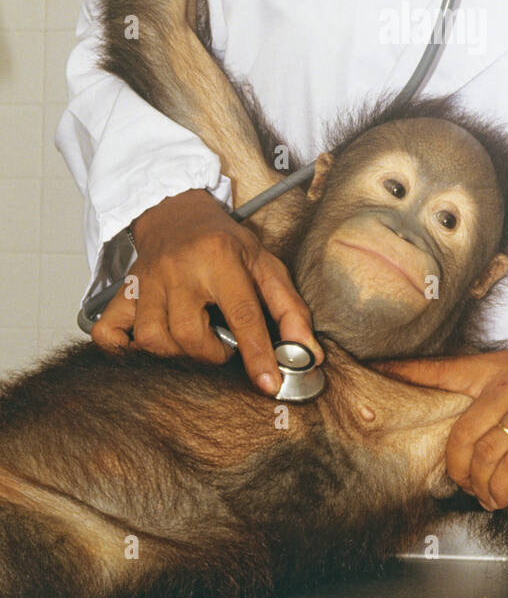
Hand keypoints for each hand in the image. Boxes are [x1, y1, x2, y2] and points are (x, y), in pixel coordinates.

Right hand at [91, 188, 322, 392]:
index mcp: (220, 257)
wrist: (176, 213)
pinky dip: (123, 350)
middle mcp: (178, 269)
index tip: (268, 384)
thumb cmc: (225, 243)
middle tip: (222, 348)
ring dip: (176, 354)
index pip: (241, 313)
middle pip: (188, 333)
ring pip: (151, 338)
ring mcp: (145, 281)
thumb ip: (290, 309)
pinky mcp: (122, 291)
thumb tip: (309, 354)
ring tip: (193, 344)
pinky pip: (108, 332)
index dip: (257, 354)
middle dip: (211, 354)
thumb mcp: (266, 264)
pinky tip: (146, 349)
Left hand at [375, 349, 507, 509]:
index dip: (405, 371)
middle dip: (458, 469)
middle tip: (463, 484)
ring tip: (484, 495)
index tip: (372, 367)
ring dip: (480, 487)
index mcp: (498, 367)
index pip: (443, 369)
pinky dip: (500, 491)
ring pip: (487, 457)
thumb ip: (472, 389)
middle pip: (464, 434)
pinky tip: (499, 497)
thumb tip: (424, 399)